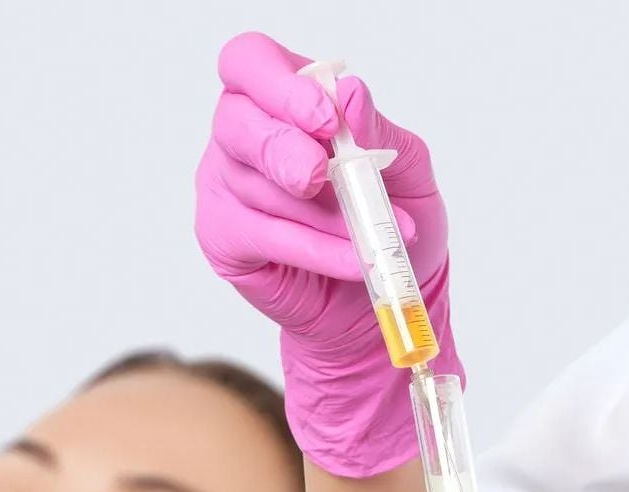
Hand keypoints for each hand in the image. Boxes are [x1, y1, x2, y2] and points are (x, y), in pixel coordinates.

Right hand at [195, 32, 461, 476]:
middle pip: (236, 122)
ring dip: (324, 214)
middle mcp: (241, 135)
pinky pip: (267, 238)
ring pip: (260, 189)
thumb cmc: (389, 218)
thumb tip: (350, 94)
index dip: (279, 86)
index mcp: (279, 97)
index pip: (250, 63)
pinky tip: (357, 261)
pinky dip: (318, 250)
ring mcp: (225, 186)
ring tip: (375, 235)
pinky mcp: (224, 238)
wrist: (382, 292)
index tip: (325, 118)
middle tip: (320, 176)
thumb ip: (377, 131)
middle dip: (283, 149)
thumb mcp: (404, 169)